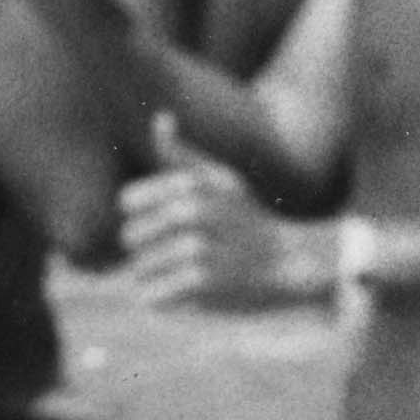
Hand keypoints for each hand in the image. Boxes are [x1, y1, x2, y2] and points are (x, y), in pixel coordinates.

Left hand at [120, 152, 328, 310]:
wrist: (291, 263)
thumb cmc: (248, 220)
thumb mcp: (220, 179)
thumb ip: (181, 153)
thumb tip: (160, 118)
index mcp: (191, 183)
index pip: (127, 201)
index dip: (142, 216)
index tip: (167, 225)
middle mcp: (193, 211)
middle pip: (130, 237)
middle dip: (148, 249)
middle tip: (181, 254)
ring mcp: (197, 247)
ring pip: (139, 268)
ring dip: (157, 277)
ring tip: (187, 274)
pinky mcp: (202, 282)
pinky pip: (151, 296)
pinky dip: (162, 301)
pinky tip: (185, 295)